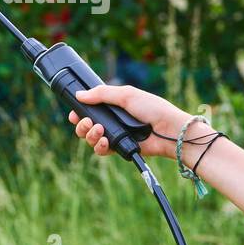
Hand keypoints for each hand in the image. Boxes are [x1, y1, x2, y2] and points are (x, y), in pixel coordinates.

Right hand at [67, 83, 194, 159]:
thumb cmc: (153, 109)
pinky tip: (104, 142)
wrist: (169, 131)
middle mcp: (113, 120)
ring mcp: (116, 134)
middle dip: (82, 125)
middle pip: (86, 125)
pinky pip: (101, 150)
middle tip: (87, 123)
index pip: (90, 108)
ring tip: (100, 131)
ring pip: (91, 138)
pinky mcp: (120, 148)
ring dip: (90, 135)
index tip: (74, 113)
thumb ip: (102, 94)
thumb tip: (79, 94)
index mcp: (114, 105)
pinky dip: (99, 147)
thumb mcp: (127, 95)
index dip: (79, 112)